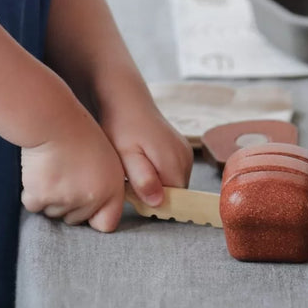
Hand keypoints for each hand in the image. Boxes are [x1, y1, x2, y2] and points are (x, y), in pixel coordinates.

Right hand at [20, 110, 127, 231]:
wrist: (54, 120)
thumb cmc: (79, 134)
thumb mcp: (107, 159)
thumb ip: (105, 187)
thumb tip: (96, 215)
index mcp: (112, 189)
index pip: (107, 224)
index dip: (95, 217)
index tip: (87, 207)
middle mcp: (91, 198)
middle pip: (74, 219)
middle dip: (68, 204)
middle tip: (65, 176)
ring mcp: (65, 199)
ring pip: (53, 213)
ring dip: (50, 198)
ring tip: (53, 170)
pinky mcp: (41, 196)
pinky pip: (34, 206)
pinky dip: (32, 193)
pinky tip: (39, 172)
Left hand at [98, 81, 193, 207]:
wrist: (127, 102)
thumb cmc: (121, 128)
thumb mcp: (126, 155)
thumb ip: (142, 179)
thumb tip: (159, 201)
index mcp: (174, 162)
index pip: (174, 201)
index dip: (154, 205)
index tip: (134, 195)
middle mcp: (186, 158)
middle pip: (176, 193)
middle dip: (154, 195)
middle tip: (130, 182)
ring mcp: (186, 153)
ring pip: (174, 184)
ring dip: (157, 185)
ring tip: (136, 170)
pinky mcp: (183, 150)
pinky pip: (174, 173)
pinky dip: (160, 174)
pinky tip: (143, 163)